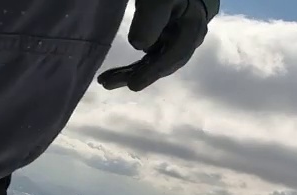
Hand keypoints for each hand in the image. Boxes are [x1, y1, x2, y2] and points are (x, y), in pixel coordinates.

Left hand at [98, 0, 215, 91]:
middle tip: (109, 84)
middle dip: (136, 76)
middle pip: (162, 65)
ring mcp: (174, 46)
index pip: (174, 56)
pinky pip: (147, 61)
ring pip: (152, 65)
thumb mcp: (160, 0)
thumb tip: (138, 46)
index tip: (133, 85)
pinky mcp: (162, 46)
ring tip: (105, 81)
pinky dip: (131, 69)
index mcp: (191, 30)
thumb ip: (152, 19)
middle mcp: (187, 43)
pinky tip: (112, 76)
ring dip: (129, 74)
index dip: (153, 72)